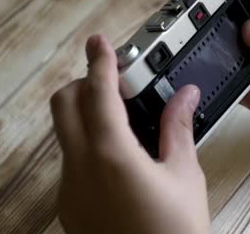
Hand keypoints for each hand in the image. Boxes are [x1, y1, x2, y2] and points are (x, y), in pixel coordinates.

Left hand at [50, 35, 209, 233]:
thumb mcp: (184, 176)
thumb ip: (178, 129)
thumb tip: (185, 97)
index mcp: (111, 155)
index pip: (98, 91)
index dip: (100, 61)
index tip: (100, 43)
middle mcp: (81, 168)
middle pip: (64, 104)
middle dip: (85, 84)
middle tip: (117, 86)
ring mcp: (70, 188)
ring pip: (66, 132)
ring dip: (87, 115)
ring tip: (125, 123)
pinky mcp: (70, 204)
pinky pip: (71, 159)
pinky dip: (88, 144)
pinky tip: (120, 158)